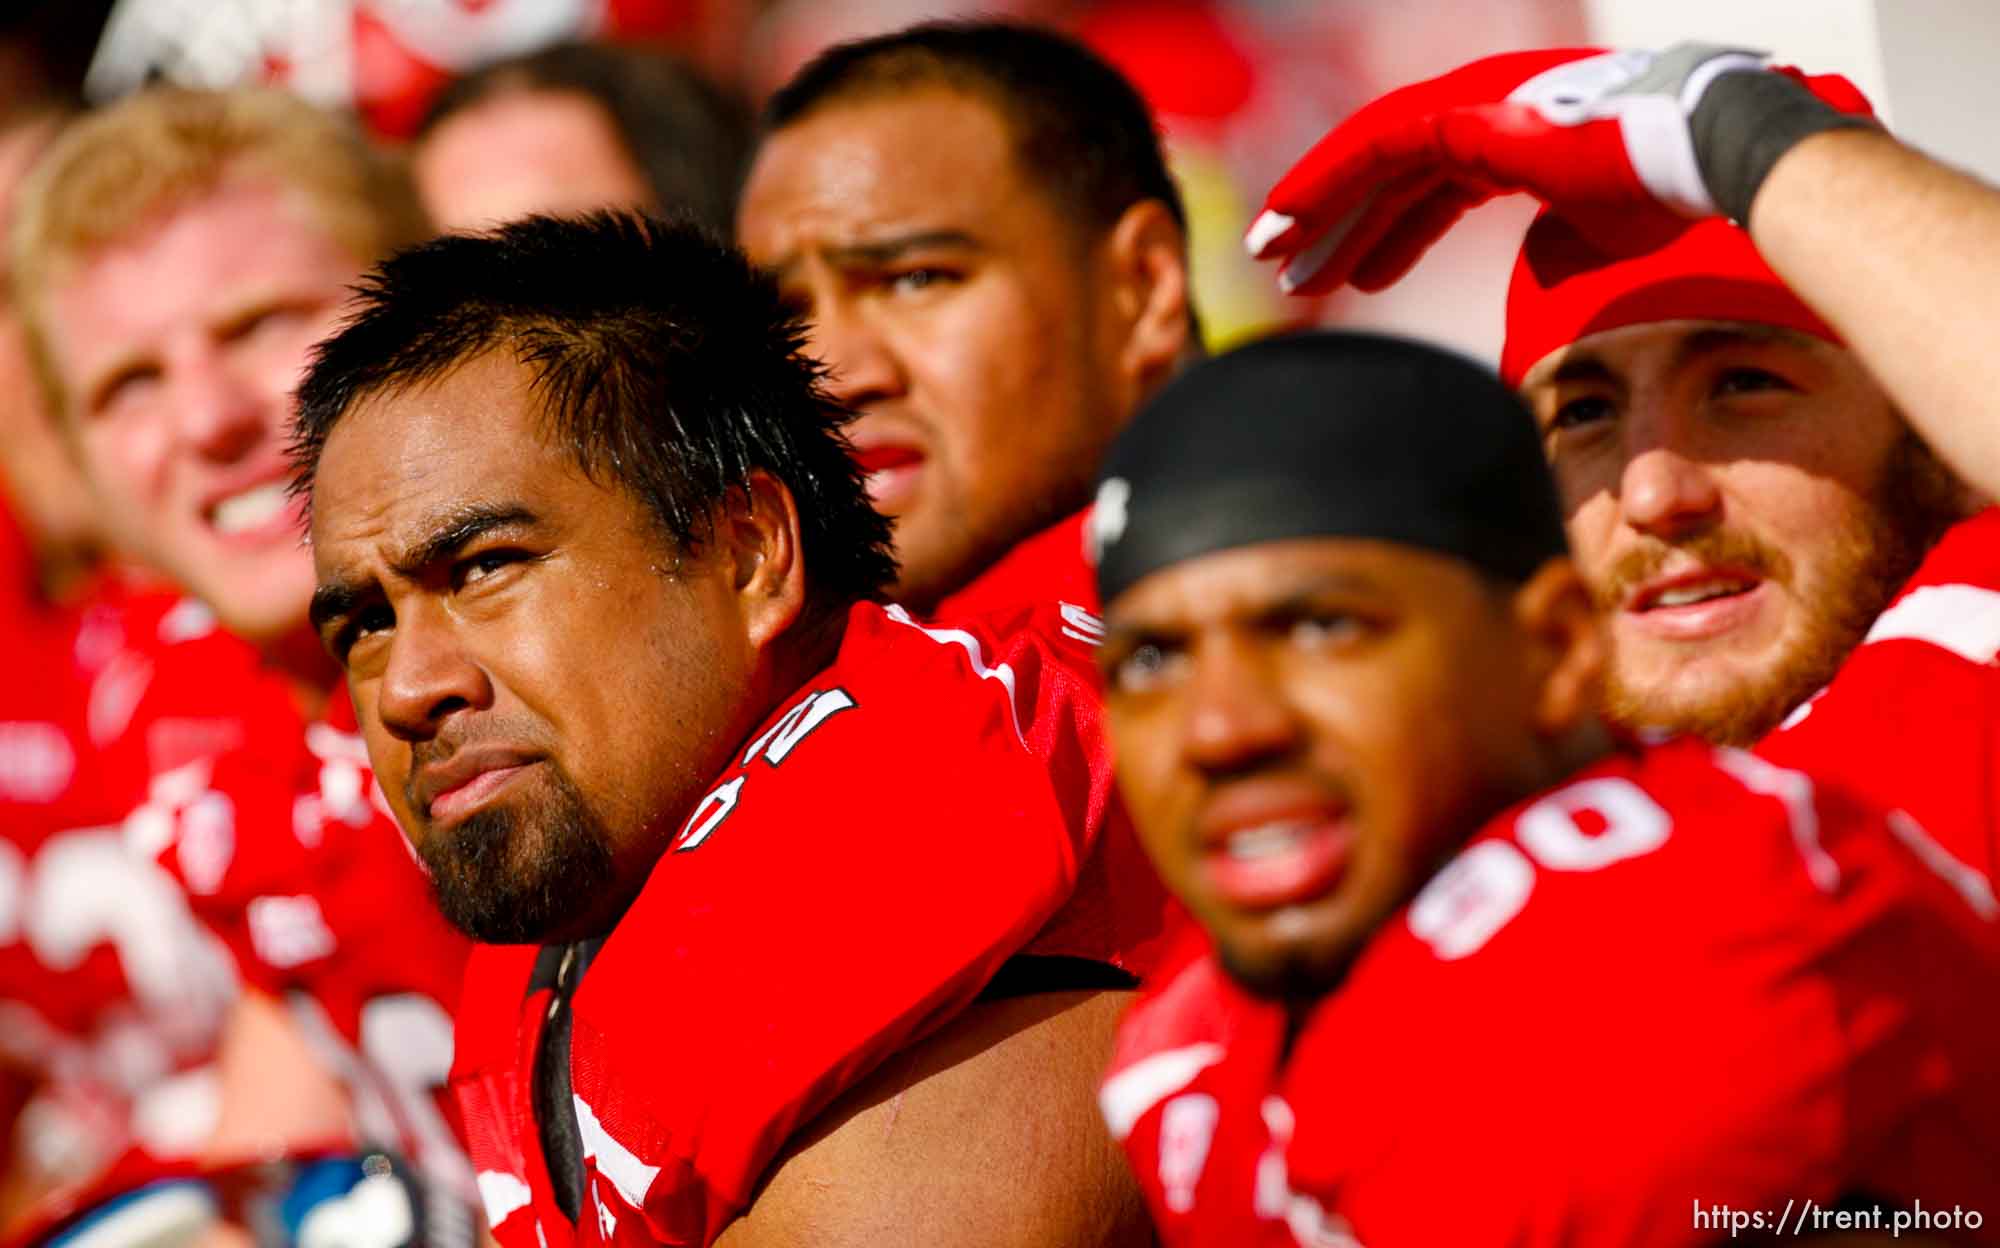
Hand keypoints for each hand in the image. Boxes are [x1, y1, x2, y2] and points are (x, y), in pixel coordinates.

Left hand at [1246, 45, 1782, 294]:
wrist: (1701, 155)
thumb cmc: (1662, 192)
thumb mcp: (1593, 235)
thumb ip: (1555, 246)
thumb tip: (1538, 266)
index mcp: (1510, 138)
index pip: (1426, 185)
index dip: (1383, 231)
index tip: (1347, 275)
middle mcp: (1481, 112)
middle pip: (1386, 175)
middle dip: (1334, 225)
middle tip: (1288, 273)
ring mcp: (1470, 105)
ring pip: (1367, 159)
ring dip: (1314, 209)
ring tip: (1270, 257)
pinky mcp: (1463, 116)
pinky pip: (1370, 149)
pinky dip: (1323, 184)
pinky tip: (1285, 220)